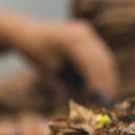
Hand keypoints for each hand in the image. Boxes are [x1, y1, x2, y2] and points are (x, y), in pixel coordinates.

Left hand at [2, 17, 118, 100]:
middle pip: (103, 61)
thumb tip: (91, 100)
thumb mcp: (51, 72)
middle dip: (107, 83)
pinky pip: (101, 53)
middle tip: (107, 102)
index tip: (100, 103)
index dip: (98, 85)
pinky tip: (101, 84)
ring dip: (108, 77)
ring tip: (106, 95)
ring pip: (105, 58)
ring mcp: (87, 31)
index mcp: (71, 41)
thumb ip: (69, 84)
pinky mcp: (88, 34)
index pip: (92, 65)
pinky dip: (102, 69)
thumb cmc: (35, 54)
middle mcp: (83, 33)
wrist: (26, 32)